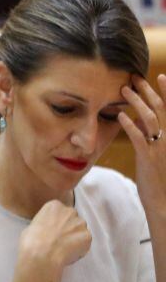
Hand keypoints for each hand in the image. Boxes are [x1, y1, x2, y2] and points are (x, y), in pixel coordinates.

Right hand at [15, 200, 90, 281]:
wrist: (42, 252)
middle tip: (62, 238)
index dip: (58, 222)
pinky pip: (85, 242)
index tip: (54, 230)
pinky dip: (81, 248)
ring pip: (81, 230)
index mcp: (54, 205)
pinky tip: (70, 253)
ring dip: (76, 237)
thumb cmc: (32, 239)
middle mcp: (70, 211)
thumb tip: (47, 229)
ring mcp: (80, 224)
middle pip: (73, 219)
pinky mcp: (88, 236)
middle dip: (70, 227)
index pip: (61, 211)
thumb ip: (45, 222)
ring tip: (66, 247)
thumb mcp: (34, 223)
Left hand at [119, 74, 165, 217]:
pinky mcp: (149, 159)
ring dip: (137, 103)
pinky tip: (120, 116)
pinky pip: (139, 138)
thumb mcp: (155, 152)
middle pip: (161, 110)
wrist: (163, 205)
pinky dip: (129, 125)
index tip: (161, 76)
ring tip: (124, 90)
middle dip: (149, 91)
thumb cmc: (157, 177)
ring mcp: (161, 149)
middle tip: (135, 77)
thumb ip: (149, 134)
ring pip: (151, 119)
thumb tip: (137, 117)